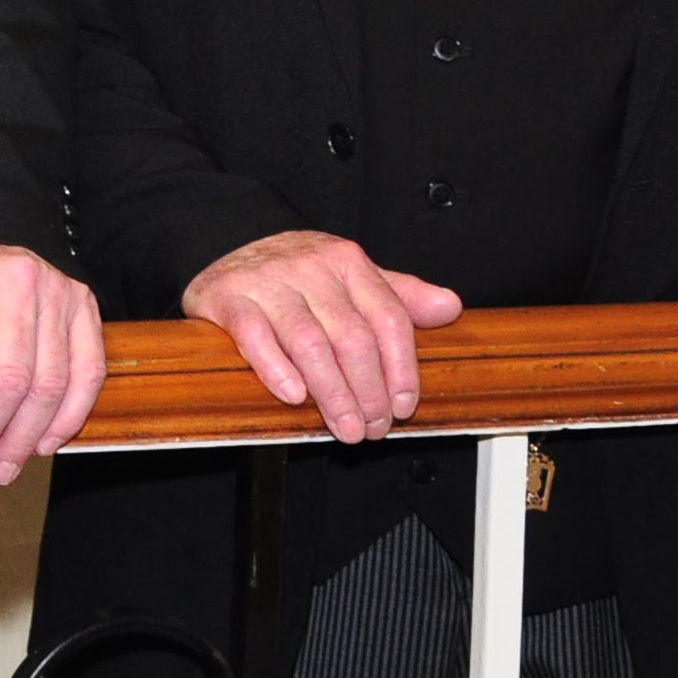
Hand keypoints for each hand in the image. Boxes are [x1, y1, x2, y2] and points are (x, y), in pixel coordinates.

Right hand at [180, 230, 463, 443]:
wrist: (228, 249)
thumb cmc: (296, 276)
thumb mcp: (352, 279)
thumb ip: (400, 296)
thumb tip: (450, 307)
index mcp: (347, 260)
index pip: (388, 318)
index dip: (401, 369)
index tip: (404, 406)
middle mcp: (310, 265)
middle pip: (352, 337)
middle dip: (368, 391)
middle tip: (372, 428)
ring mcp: (268, 280)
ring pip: (310, 343)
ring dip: (332, 394)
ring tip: (344, 427)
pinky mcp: (229, 296)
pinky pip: (256, 336)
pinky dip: (277, 370)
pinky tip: (294, 397)